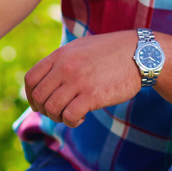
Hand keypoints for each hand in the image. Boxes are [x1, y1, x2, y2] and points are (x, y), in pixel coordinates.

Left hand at [24, 31, 141, 126]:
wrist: (140, 54)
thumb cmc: (111, 53)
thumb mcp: (81, 49)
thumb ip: (62, 61)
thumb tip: (46, 79)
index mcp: (60, 55)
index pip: (31, 79)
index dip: (31, 96)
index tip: (39, 104)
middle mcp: (65, 67)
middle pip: (39, 96)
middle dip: (44, 110)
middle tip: (58, 112)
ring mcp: (78, 81)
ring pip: (52, 108)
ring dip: (58, 117)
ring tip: (71, 115)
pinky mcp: (92, 95)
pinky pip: (70, 116)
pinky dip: (71, 121)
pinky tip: (81, 118)